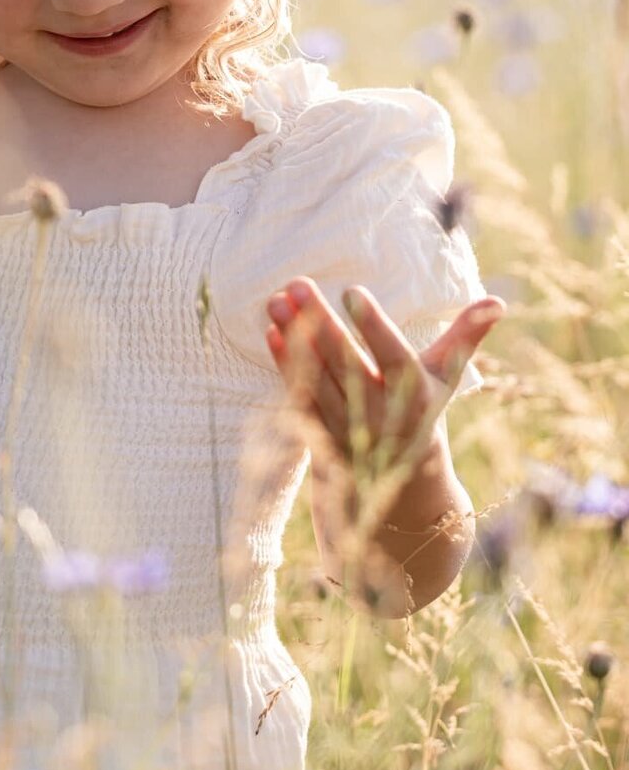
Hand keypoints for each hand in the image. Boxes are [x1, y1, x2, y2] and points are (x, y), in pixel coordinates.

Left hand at [263, 276, 504, 477]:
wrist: (399, 485)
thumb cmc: (423, 410)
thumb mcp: (447, 378)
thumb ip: (466, 338)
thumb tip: (498, 302)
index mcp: (415, 397)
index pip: (393, 357)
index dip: (373, 326)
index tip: (352, 291)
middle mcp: (381, 415)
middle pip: (346, 365)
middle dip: (320, 323)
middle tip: (297, 284)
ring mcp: (346, 429)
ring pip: (317, 380)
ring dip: (294, 340)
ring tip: (276, 301)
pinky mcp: (320, 436)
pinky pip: (299, 396)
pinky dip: (284, 365)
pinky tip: (272, 331)